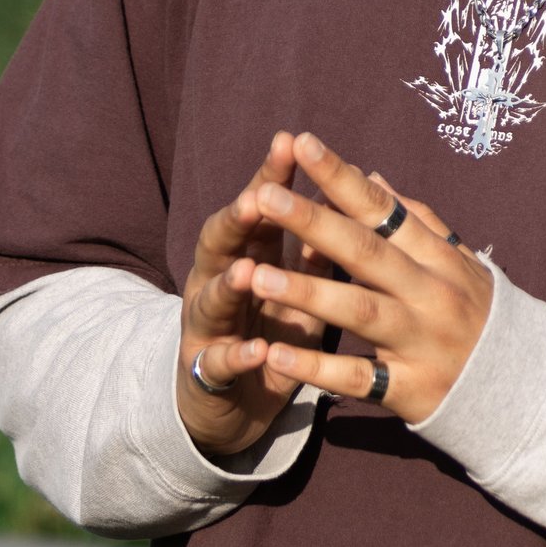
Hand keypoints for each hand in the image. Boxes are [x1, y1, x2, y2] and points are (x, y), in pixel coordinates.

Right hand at [176, 132, 331, 455]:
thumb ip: (312, 248)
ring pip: (213, 299)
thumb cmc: (270, 331)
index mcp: (243, 255)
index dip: (271, 176)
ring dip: (229, 285)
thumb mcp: (296, 288)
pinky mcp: (207, 374)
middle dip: (238, 220)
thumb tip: (339, 195)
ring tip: (248, 272)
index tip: (290, 142)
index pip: (257, 208)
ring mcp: (206, 327)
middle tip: (256, 198)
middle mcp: (215, 281)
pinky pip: (220, 363)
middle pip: (222, 243)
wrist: (231, 404)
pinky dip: (237, 357)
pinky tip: (255, 352)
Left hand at [246, 132, 492, 424]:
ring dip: (307, 293)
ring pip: (360, 311)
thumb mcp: (460, 263)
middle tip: (265, 197)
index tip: (302, 144)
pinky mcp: (411, 389)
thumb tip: (372, 176)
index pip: (384, 210)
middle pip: (367, 253)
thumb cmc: (478, 315)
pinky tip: (274, 353)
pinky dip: (316, 367)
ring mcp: (422, 342)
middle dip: (314, 224)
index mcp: (439, 258)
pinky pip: (358, 378)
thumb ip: (417, 221)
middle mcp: (431, 294)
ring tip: (257, 276)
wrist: (527, 387)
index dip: (342, 177)